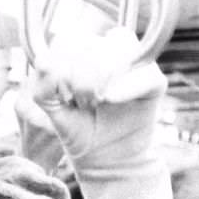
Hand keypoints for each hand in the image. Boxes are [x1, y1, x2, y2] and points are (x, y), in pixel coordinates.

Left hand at [27, 28, 166, 170]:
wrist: (103, 160)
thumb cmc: (78, 128)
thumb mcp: (51, 107)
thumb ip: (42, 84)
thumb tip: (45, 61)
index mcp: (84, 50)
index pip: (69, 39)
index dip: (61, 66)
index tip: (61, 95)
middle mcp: (111, 50)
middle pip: (92, 44)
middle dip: (78, 78)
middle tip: (79, 103)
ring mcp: (135, 63)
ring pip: (118, 50)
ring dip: (100, 80)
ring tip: (94, 103)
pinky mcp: (155, 82)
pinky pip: (144, 73)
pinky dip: (126, 87)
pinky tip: (111, 101)